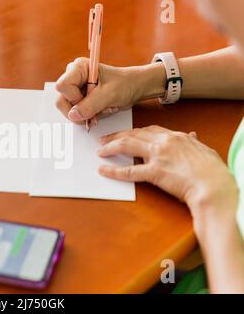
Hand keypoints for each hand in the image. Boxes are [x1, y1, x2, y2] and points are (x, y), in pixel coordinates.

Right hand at [55, 58, 165, 124]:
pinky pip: (74, 114)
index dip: (74, 98)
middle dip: (78, 110)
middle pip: (61, 100)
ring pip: (66, 109)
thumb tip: (73, 115)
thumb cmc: (125, 84)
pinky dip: (85, 117)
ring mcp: (74, 89)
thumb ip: (91, 104)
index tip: (90, 100)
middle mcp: (73, 77)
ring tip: (99, 109)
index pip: (63, 86)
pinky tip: (97, 111)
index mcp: (78, 68)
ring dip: (83, 115)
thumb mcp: (110, 94)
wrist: (133, 88)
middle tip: (95, 110)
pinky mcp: (77, 99)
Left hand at [97, 125, 238, 220]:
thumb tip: (191, 135)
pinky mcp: (154, 172)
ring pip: (127, 145)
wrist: (214, 186)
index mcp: (177, 136)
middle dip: (117, 135)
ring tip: (101, 151)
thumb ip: (193, 142)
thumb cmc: (213, 172)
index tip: (126, 133)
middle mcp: (165, 142)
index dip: (134, 131)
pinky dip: (114, 171)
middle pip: (134, 134)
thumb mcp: (204, 150)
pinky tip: (104, 170)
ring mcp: (158, 156)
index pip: (149, 129)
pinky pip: (129, 171)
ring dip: (111, 147)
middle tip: (105, 139)